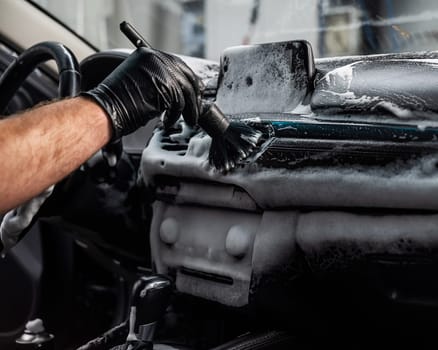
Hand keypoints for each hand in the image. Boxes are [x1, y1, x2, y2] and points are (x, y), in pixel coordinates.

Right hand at [82, 47, 201, 138]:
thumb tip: (180, 91)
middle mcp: (155, 58)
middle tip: (194, 111)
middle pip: (187, 76)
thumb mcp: (141, 84)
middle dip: (194, 97)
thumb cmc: (116, 103)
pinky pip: (179, 102)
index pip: (178, 66)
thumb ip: (159, 81)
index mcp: (148, 54)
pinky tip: (168, 121)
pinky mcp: (163, 85)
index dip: (189, 82)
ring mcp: (160, 70)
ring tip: (185, 120)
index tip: (195, 94)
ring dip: (187, 109)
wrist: (104, 110)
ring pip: (185, 91)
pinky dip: (176, 115)